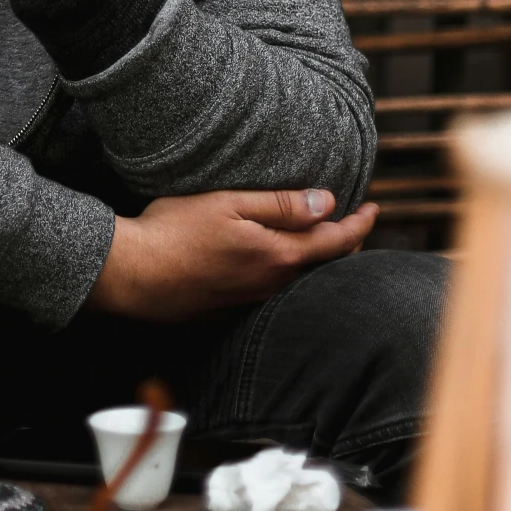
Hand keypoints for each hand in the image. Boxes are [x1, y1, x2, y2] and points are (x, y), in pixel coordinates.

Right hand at [87, 187, 378, 321]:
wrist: (135, 276)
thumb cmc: (175, 232)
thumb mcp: (228, 202)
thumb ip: (280, 205)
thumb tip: (327, 202)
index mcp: (278, 256)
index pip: (335, 241)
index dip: (359, 223)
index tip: (375, 207)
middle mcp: (274, 284)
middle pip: (326, 265)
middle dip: (346, 242)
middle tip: (355, 220)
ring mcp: (255, 300)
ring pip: (304, 279)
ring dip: (321, 258)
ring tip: (325, 236)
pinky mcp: (235, 307)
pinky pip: (280, 289)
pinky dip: (295, 271)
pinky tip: (283, 260)